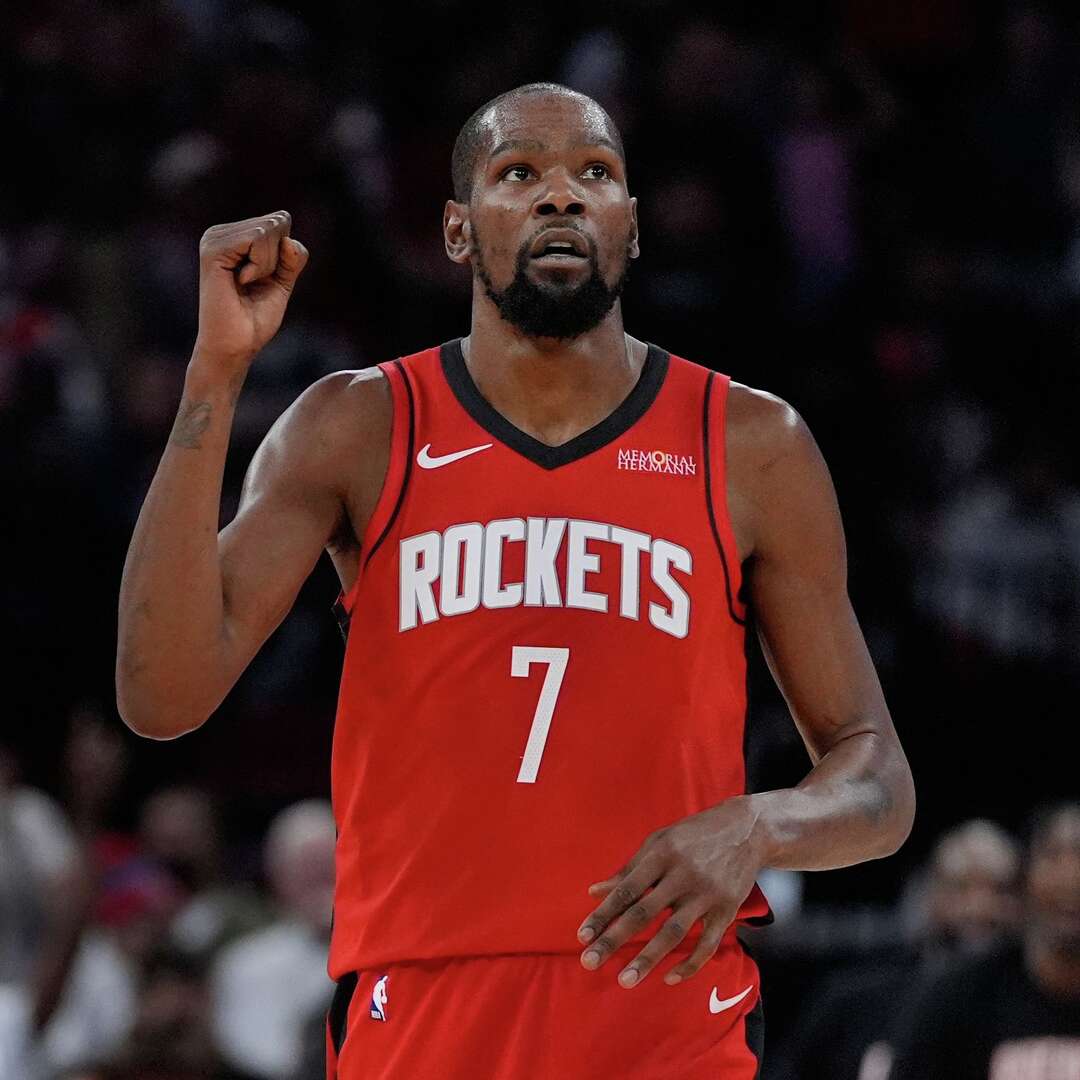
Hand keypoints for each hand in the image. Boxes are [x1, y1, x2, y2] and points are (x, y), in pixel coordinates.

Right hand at [194, 210, 308, 371]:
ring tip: (246, 284)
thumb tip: (288, 239)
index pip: (280, 222)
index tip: (264, 279)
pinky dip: (261, 265)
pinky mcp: (213, 249)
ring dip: (269, 264)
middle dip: (278, 258)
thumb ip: (292, 257)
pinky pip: (257, 239)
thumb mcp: (282, 282)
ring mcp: (214, 238)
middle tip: (255, 283)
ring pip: (268, 229)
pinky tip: (242, 281)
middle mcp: (220, 233)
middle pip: (276, 222)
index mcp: (234, 237)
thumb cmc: (255, 319)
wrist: (236, 345)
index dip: (285, 255)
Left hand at [576, 798, 763, 987]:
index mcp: (660, 854)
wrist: (747, 829)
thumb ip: (628, 869)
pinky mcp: (727, 908)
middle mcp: (681, 874)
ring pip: (673, 932)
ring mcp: (705, 894)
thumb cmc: (694, 834)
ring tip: (626, 980)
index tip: (582, 936)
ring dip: (648, 958)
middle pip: (643, 913)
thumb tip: (594, 891)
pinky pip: (707, 943)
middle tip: (590, 962)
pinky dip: (689, 963)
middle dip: (614, 939)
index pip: (626, 889)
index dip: (603, 914)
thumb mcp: (659, 841)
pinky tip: (669, 978)